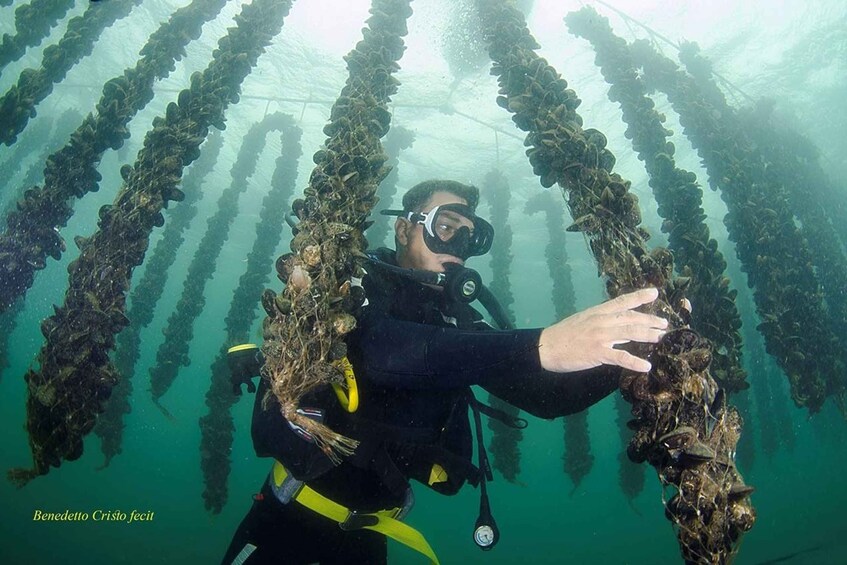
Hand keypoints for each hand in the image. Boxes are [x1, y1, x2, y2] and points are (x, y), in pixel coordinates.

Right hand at [538, 288, 667, 372]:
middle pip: (631, 317)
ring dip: (648, 335)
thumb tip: (615, 322)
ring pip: (630, 333)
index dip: (640, 296)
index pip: (622, 301)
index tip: (655, 292)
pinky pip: (620, 357)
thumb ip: (600, 319)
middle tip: (665, 323)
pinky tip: (646, 366)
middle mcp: (601, 321)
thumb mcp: (582, 320)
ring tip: (661, 338)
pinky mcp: (597, 352)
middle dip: (650, 320)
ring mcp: (600, 336)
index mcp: (597, 311)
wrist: (546, 346)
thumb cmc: (563, 334)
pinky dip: (635, 362)